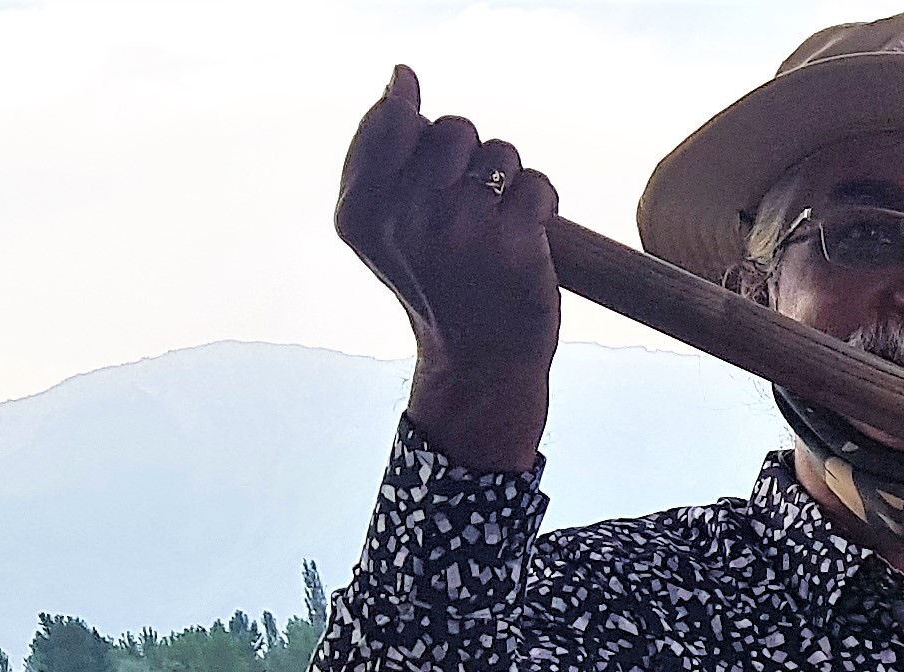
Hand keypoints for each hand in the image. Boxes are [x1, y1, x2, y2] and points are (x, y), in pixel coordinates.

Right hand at [336, 65, 560, 471]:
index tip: (433, 170)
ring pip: (499, 152)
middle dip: (469, 157)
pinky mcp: (513, 242)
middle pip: (452, 128)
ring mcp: (461, 228)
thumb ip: (379, 150)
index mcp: (362, 210)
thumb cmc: (434, 283)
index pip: (392, 119)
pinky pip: (536, 182)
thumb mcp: (379, 227)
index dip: (422, 131)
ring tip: (497, 223)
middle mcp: (406, 216)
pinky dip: (541, 203)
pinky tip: (527, 236)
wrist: (478, 362)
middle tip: (469, 206)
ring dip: (508, 180)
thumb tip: (400, 77)